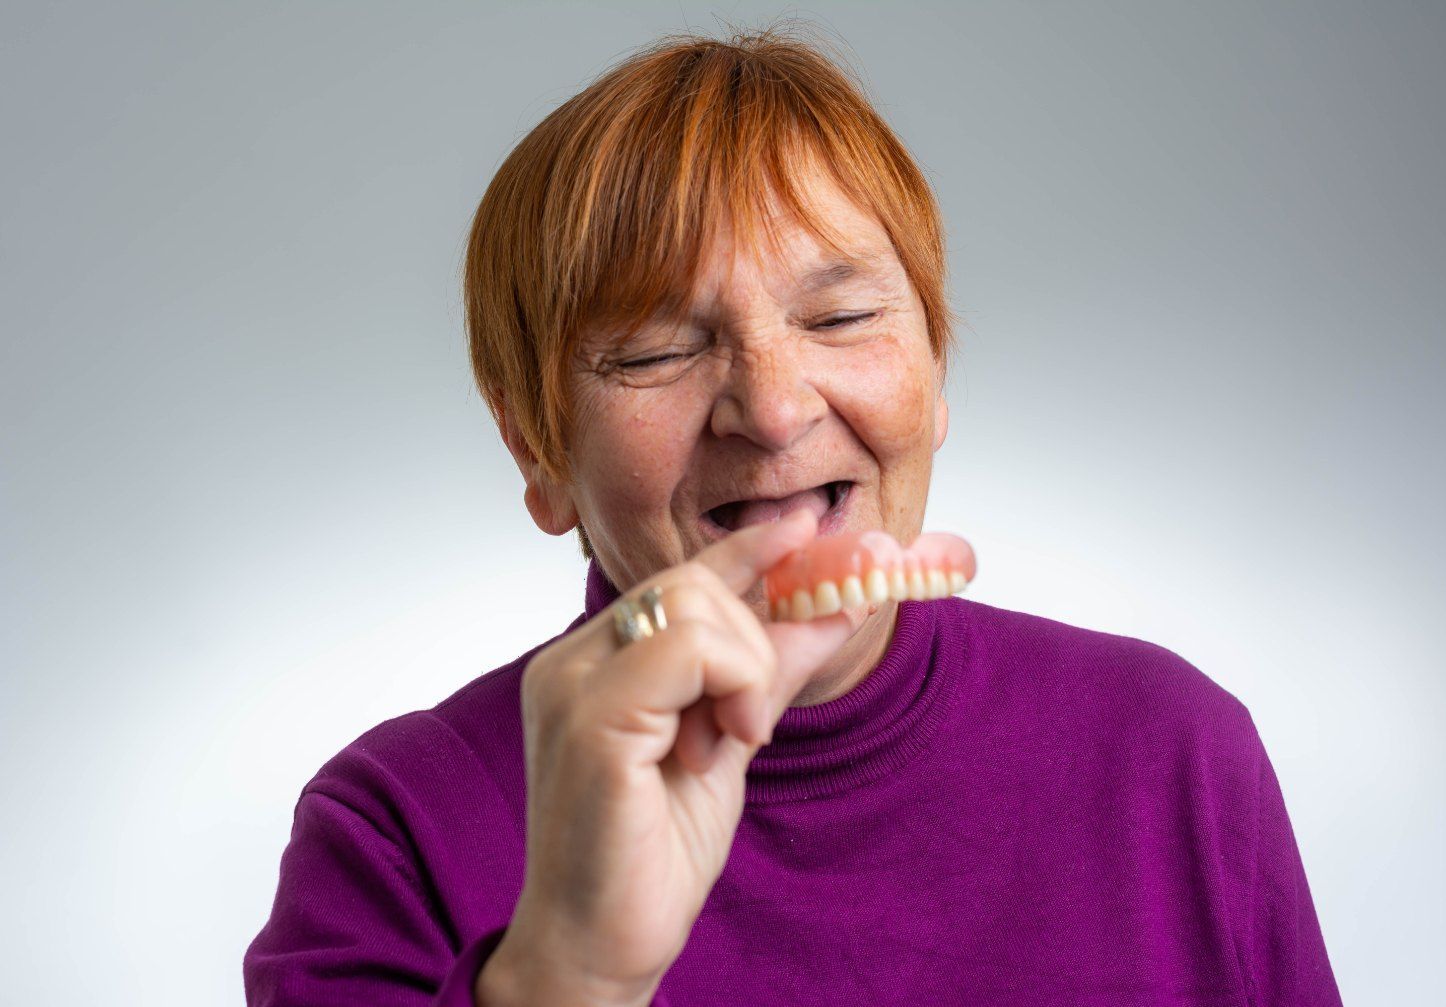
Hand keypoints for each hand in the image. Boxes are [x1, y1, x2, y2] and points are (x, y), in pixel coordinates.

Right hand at [479, 509, 854, 1005]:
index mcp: (591, 663)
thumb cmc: (650, 853)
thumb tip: (835, 606)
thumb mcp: (728, 741)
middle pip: (690, 584)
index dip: (742, 552)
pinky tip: (726, 745)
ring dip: (744, 670)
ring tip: (730, 741)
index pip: (675, 580)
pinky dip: (733, 685)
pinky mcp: (592, 719)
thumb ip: (769, 670)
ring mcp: (571, 685)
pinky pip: (687, 648)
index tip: (801, 528)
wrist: (599, 947)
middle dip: (751, 645)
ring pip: (693, 605)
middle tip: (746, 725)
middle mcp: (569, 662)